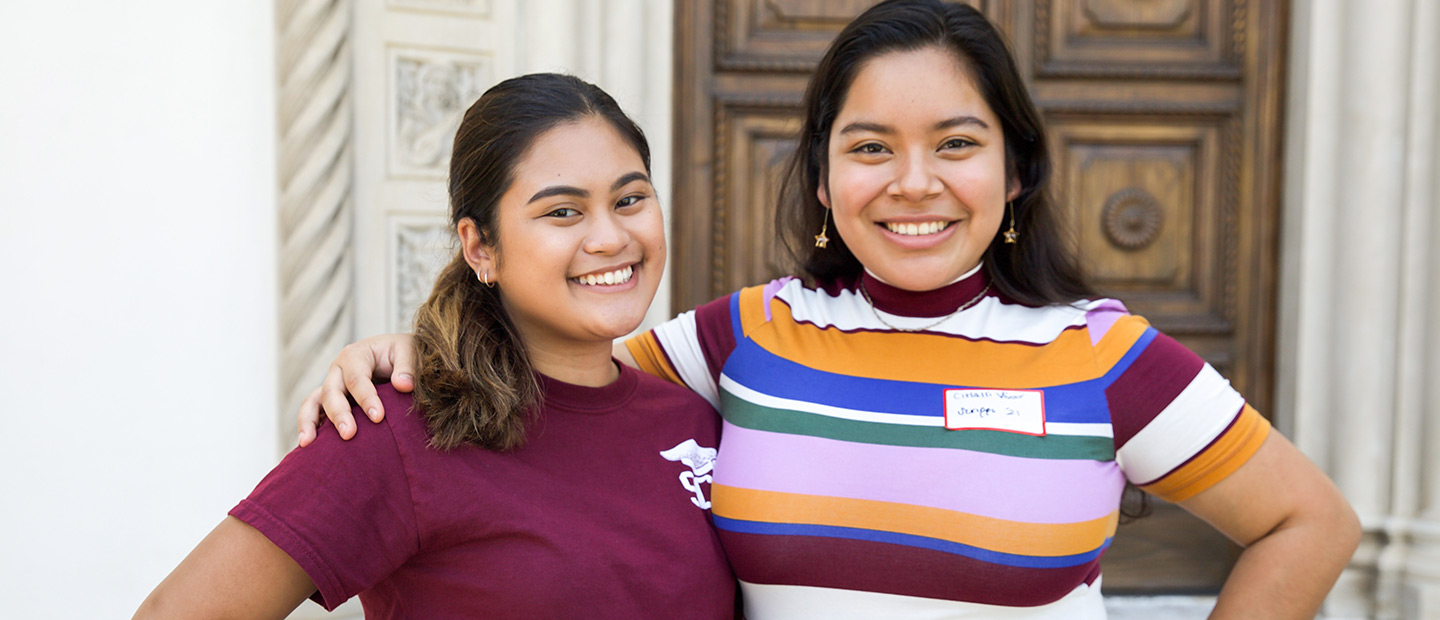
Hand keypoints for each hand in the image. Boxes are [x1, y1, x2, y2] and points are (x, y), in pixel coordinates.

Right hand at [297, 334, 415, 445]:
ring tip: (307, 443)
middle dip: (339, 414)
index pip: (357, 378)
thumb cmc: (406, 354)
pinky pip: (314, 413)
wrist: (401, 358)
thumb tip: (402, 385)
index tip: (378, 417)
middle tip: (349, 434)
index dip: (366, 398)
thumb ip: (407, 366)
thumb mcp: (411, 351)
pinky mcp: (332, 402)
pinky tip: (308, 447)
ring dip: (309, 422)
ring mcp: (333, 386)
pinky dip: (308, 427)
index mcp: (356, 355)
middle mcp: (339, 370)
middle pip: (331, 392)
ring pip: (314, 402)